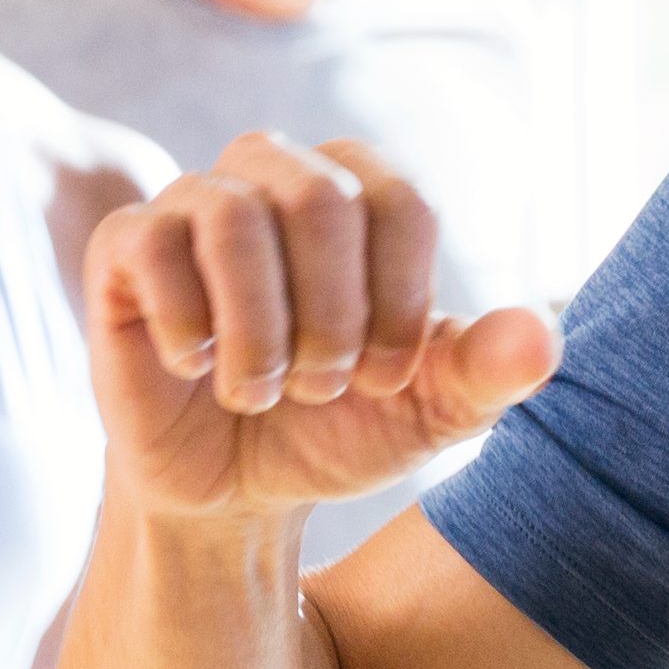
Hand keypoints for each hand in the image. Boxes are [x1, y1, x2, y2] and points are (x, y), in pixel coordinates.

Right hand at [85, 134, 550, 522]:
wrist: (238, 492)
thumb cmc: (338, 428)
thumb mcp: (429, 412)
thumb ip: (490, 371)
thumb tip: (545, 337)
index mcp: (361, 193)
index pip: (400, 201)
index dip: (400, 302)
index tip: (385, 378)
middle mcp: (278, 176)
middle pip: (320, 197)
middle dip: (331, 317)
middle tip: (320, 387)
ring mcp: (195, 203)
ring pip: (234, 215)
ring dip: (259, 330)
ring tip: (260, 391)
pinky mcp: (124, 246)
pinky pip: (151, 242)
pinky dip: (187, 324)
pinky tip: (195, 367)